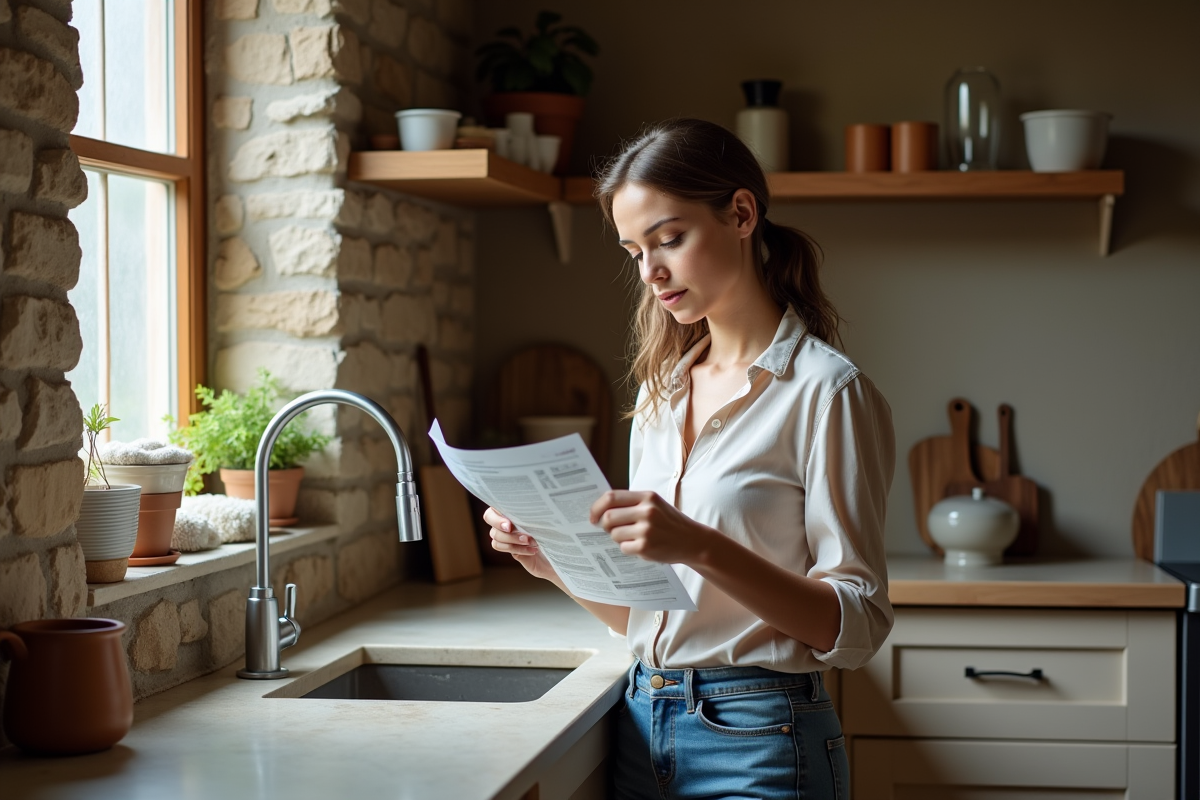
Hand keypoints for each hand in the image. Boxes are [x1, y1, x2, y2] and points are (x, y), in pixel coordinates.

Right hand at [482, 507, 558, 582]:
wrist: (558, 548)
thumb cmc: (551, 528)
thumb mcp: (542, 520)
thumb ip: (530, 515)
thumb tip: (524, 511)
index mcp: (510, 509)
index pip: (491, 511)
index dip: (496, 518)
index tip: (509, 525)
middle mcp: (504, 521)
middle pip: (491, 525)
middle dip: (506, 531)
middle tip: (525, 536)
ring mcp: (505, 535)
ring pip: (496, 538)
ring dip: (514, 541)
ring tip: (532, 542)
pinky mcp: (510, 548)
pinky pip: (505, 549)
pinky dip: (519, 549)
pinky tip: (533, 550)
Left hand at [589, 490, 713, 564]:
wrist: (693, 541)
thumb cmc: (670, 522)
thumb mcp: (654, 505)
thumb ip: (632, 504)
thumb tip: (600, 511)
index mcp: (647, 496)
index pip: (611, 497)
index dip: (597, 507)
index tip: (593, 516)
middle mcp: (647, 511)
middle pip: (608, 517)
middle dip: (605, 525)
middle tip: (609, 530)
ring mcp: (647, 530)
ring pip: (614, 534)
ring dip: (618, 538)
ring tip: (632, 537)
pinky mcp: (646, 547)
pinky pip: (624, 547)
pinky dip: (628, 548)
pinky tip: (640, 546)